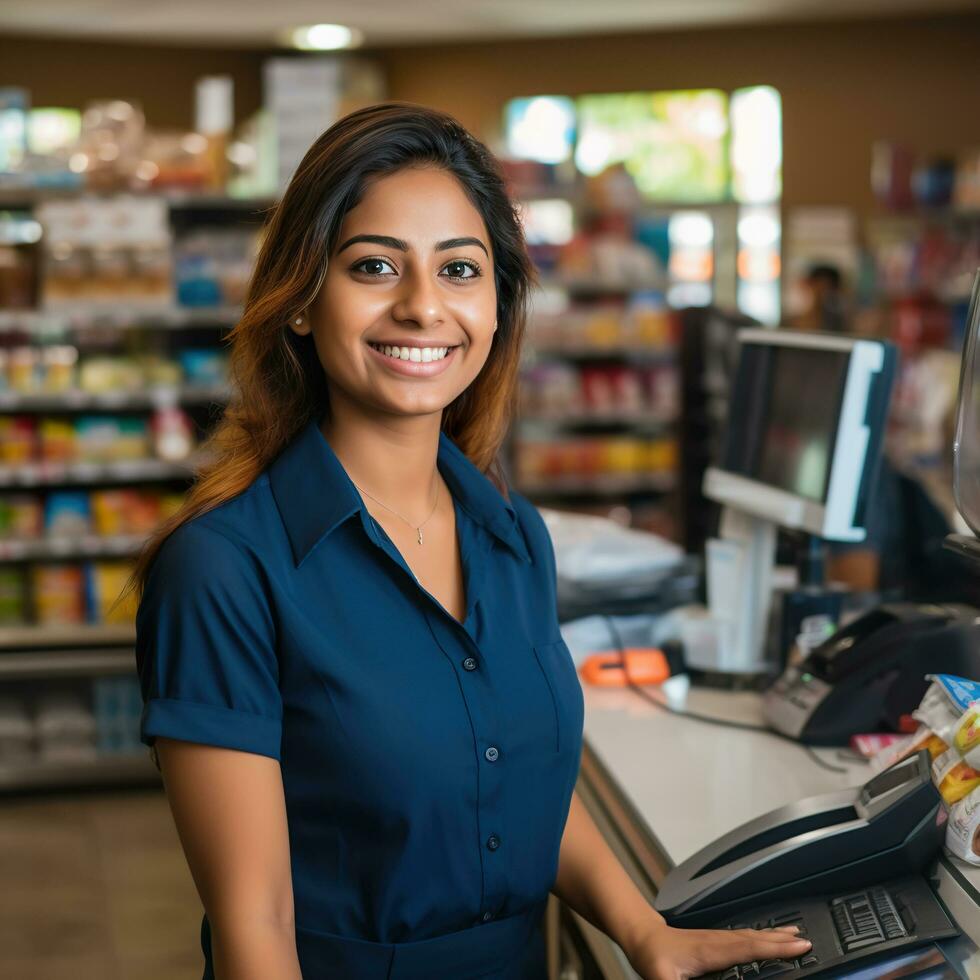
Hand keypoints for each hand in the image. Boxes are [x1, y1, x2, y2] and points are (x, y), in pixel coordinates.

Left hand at [625, 920, 812, 979]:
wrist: (641, 936)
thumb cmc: (652, 956)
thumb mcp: (662, 978)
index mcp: (712, 950)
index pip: (750, 948)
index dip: (775, 948)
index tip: (799, 946)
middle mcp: (718, 940)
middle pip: (756, 938)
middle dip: (782, 940)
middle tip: (808, 941)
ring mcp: (717, 938)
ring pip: (751, 935)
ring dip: (774, 935)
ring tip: (794, 934)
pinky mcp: (714, 940)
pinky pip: (744, 937)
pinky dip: (760, 937)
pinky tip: (764, 938)